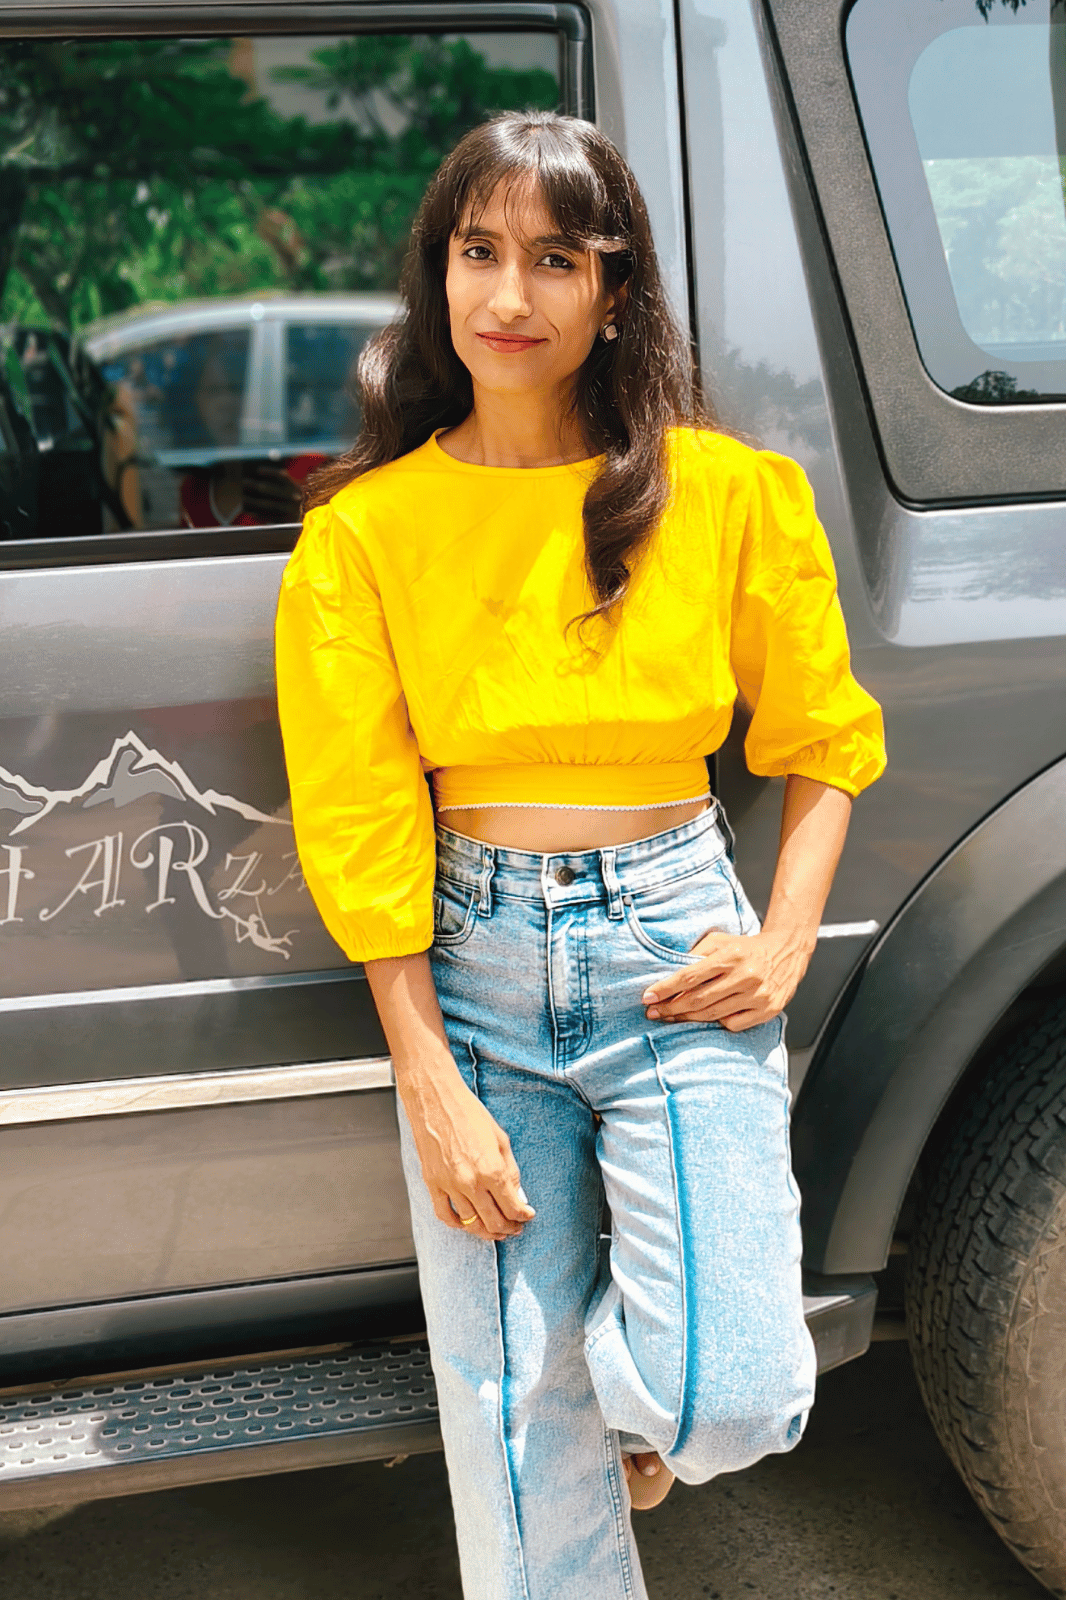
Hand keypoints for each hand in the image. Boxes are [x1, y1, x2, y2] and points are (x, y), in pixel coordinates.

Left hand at [241, 463, 300, 522]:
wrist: (294, 518)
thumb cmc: (283, 498)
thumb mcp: (284, 489)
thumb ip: (274, 483)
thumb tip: (254, 476)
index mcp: (296, 488)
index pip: (284, 476)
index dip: (271, 472)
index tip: (257, 470)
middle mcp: (296, 499)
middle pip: (274, 491)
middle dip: (258, 486)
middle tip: (244, 482)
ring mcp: (291, 511)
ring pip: (270, 505)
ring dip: (255, 501)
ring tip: (243, 497)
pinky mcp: (284, 522)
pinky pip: (269, 517)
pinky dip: (257, 514)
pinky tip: (247, 510)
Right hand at [396, 1057, 535, 1243]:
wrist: (436, 1101)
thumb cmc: (469, 1113)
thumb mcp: (501, 1139)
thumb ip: (511, 1171)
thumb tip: (518, 1196)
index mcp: (492, 1169)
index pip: (513, 1207)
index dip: (524, 1216)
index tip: (527, 1215)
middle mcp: (471, 1182)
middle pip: (494, 1221)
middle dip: (509, 1228)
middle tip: (515, 1227)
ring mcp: (450, 1185)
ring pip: (471, 1224)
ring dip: (487, 1231)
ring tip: (496, 1229)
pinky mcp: (433, 1184)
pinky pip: (445, 1215)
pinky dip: (459, 1225)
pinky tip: (468, 1223)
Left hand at [642, 927, 813, 1031]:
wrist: (787, 951)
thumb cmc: (747, 947)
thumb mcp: (721, 941)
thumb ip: (697, 953)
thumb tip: (669, 971)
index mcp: (730, 956)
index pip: (690, 976)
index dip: (666, 989)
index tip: (647, 997)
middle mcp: (744, 976)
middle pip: (698, 999)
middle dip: (671, 1008)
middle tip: (652, 1013)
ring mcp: (757, 995)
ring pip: (713, 1014)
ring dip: (687, 1018)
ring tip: (670, 1017)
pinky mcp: (768, 1009)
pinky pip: (733, 1024)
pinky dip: (717, 1023)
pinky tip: (706, 1018)